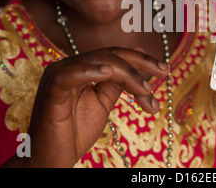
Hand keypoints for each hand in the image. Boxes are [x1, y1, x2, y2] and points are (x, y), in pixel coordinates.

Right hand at [17, 48, 168, 167]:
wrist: (52, 160)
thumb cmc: (74, 132)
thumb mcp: (103, 103)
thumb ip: (118, 81)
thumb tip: (138, 54)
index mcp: (80, 68)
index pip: (114, 55)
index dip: (140, 60)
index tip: (165, 70)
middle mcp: (68, 67)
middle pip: (109, 55)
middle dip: (139, 64)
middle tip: (164, 73)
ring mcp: (58, 77)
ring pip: (98, 62)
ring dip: (126, 73)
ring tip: (145, 89)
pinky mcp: (51, 92)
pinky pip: (70, 75)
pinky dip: (89, 71)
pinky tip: (108, 73)